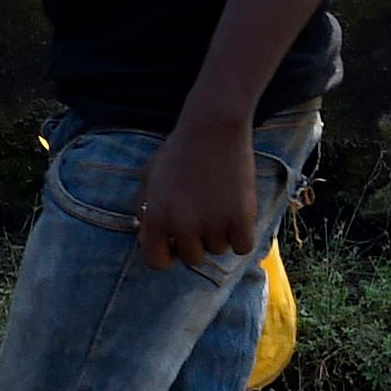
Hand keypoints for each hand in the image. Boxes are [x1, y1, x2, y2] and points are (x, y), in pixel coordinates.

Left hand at [134, 118, 265, 269]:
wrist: (212, 129)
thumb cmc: (179, 152)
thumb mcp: (150, 180)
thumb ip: (147, 211)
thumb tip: (151, 239)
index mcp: (155, 217)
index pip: (156, 262)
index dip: (165, 254)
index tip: (174, 243)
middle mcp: (182, 225)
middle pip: (191, 258)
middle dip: (196, 242)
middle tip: (202, 218)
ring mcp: (213, 223)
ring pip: (218, 250)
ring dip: (219, 235)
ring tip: (218, 205)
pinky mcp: (241, 217)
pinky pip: (242, 247)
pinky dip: (241, 235)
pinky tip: (237, 215)